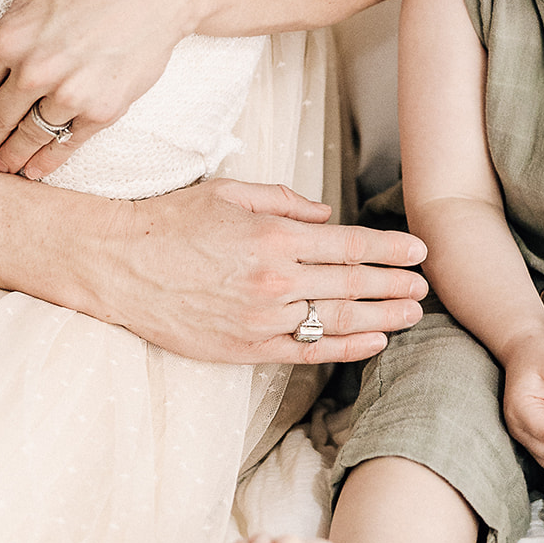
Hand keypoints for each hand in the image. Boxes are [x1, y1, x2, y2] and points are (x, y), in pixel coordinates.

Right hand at [91, 177, 428, 363]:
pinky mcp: (244, 347)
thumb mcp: (230, 192)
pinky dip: (345, 348)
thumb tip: (327, 217)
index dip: (390, 250)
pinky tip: (373, 342)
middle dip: (396, 285)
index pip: (348, 246)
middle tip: (427, 287)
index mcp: (274, 236)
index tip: (419, 251)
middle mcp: (274, 279)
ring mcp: (260, 317)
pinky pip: (306, 350)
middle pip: (352, 285)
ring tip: (413, 315)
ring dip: (382, 317)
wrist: (116, 263)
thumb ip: (284, 202)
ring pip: (337, 320)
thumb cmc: (171, 221)